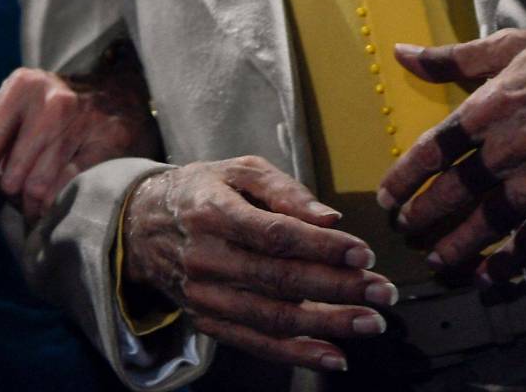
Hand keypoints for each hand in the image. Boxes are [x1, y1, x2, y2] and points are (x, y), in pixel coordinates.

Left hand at [0, 49, 161, 237]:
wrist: (115, 93)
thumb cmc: (46, 114)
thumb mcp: (5, 122)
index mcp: (17, 88)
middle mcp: (49, 98)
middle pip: (12, 177)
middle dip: (10, 195)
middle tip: (20, 190)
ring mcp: (82, 118)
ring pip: (40, 189)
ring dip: (35, 204)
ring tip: (42, 192)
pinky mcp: (108, 140)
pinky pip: (70, 191)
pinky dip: (61, 202)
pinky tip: (64, 191)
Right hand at [121, 157, 394, 373]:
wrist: (143, 224)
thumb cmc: (204, 191)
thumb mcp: (239, 170)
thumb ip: (285, 190)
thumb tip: (329, 218)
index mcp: (213, 211)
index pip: (275, 234)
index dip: (322, 246)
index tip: (363, 253)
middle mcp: (206, 257)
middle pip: (279, 280)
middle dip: (339, 288)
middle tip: (383, 292)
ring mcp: (204, 295)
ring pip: (272, 318)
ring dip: (327, 325)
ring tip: (371, 323)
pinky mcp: (207, 321)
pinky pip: (255, 343)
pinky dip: (297, 355)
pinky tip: (335, 355)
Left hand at [375, 18, 525, 282]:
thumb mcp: (506, 43)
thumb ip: (450, 57)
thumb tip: (400, 54)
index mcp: (492, 103)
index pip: (435, 149)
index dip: (406, 178)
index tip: (387, 196)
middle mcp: (515, 142)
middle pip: (457, 190)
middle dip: (425, 217)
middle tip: (404, 232)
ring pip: (492, 221)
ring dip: (459, 246)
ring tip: (437, 261)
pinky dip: (512, 261)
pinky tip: (490, 275)